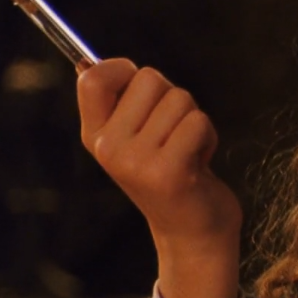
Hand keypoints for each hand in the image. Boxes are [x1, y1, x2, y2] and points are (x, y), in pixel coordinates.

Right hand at [78, 58, 242, 297]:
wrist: (193, 234)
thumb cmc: (172, 175)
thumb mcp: (136, 140)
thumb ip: (119, 103)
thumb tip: (88, 63)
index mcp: (96, 136)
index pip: (92, 78)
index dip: (123, 68)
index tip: (143, 89)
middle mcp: (109, 148)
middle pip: (149, 78)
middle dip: (173, 98)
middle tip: (174, 134)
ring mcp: (135, 161)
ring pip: (179, 98)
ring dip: (194, 121)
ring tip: (187, 151)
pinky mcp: (168, 172)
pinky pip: (198, 122)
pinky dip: (208, 137)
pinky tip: (199, 164)